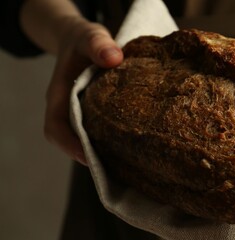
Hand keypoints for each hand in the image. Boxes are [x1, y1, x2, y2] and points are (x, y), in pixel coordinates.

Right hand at [44, 17, 122, 164]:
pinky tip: (136, 142)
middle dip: (92, 155)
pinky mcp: (97, 113)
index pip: (56, 128)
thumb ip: (97, 43)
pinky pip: (102, 129)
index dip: (70, 145)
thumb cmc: (83, 39)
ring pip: (89, 137)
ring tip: (130, 161)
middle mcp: (69, 109)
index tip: (90, 158)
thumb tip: (113, 57)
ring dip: (105, 150)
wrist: (86, 40)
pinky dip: (115, 137)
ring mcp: (83, 113)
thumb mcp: (89, 36)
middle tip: (118, 167)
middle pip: (73, 141)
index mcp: (60, 96)